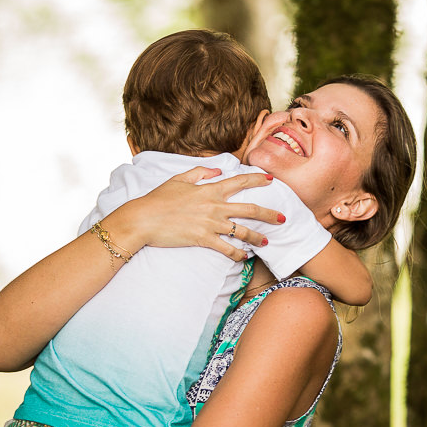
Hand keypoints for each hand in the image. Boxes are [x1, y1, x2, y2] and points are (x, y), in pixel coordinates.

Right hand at [108, 167, 283, 260]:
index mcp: (210, 189)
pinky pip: (227, 249)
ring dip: (257, 238)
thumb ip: (201, 172)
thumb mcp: (179, 179)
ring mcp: (210, 224)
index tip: (271, 180)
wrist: (143, 219)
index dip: (258, 179)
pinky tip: (244, 257)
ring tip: (267, 242)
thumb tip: (218, 169)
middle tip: (283, 218)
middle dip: (269, 214)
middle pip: (250, 209)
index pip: (240, 181)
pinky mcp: (203, 239)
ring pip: (242, 231)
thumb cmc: (158, 198)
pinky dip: (237, 254)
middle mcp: (215, 206)